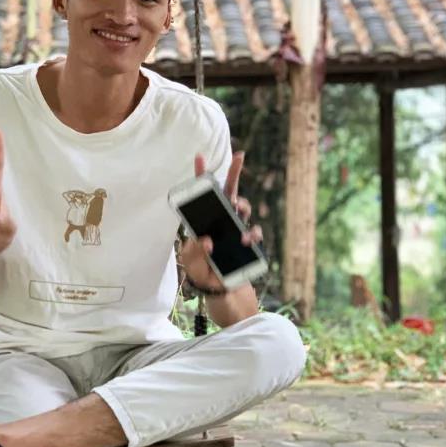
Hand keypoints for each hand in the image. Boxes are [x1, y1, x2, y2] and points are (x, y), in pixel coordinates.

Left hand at [180, 151, 262, 290]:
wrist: (220, 289)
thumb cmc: (202, 271)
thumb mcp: (192, 260)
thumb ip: (196, 250)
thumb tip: (208, 240)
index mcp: (204, 220)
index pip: (202, 195)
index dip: (201, 176)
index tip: (200, 157)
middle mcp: (221, 220)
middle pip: (228, 193)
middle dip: (234, 173)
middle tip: (239, 157)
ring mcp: (236, 229)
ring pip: (243, 207)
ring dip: (243, 204)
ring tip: (239, 208)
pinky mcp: (247, 242)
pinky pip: (254, 231)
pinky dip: (252, 232)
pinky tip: (246, 239)